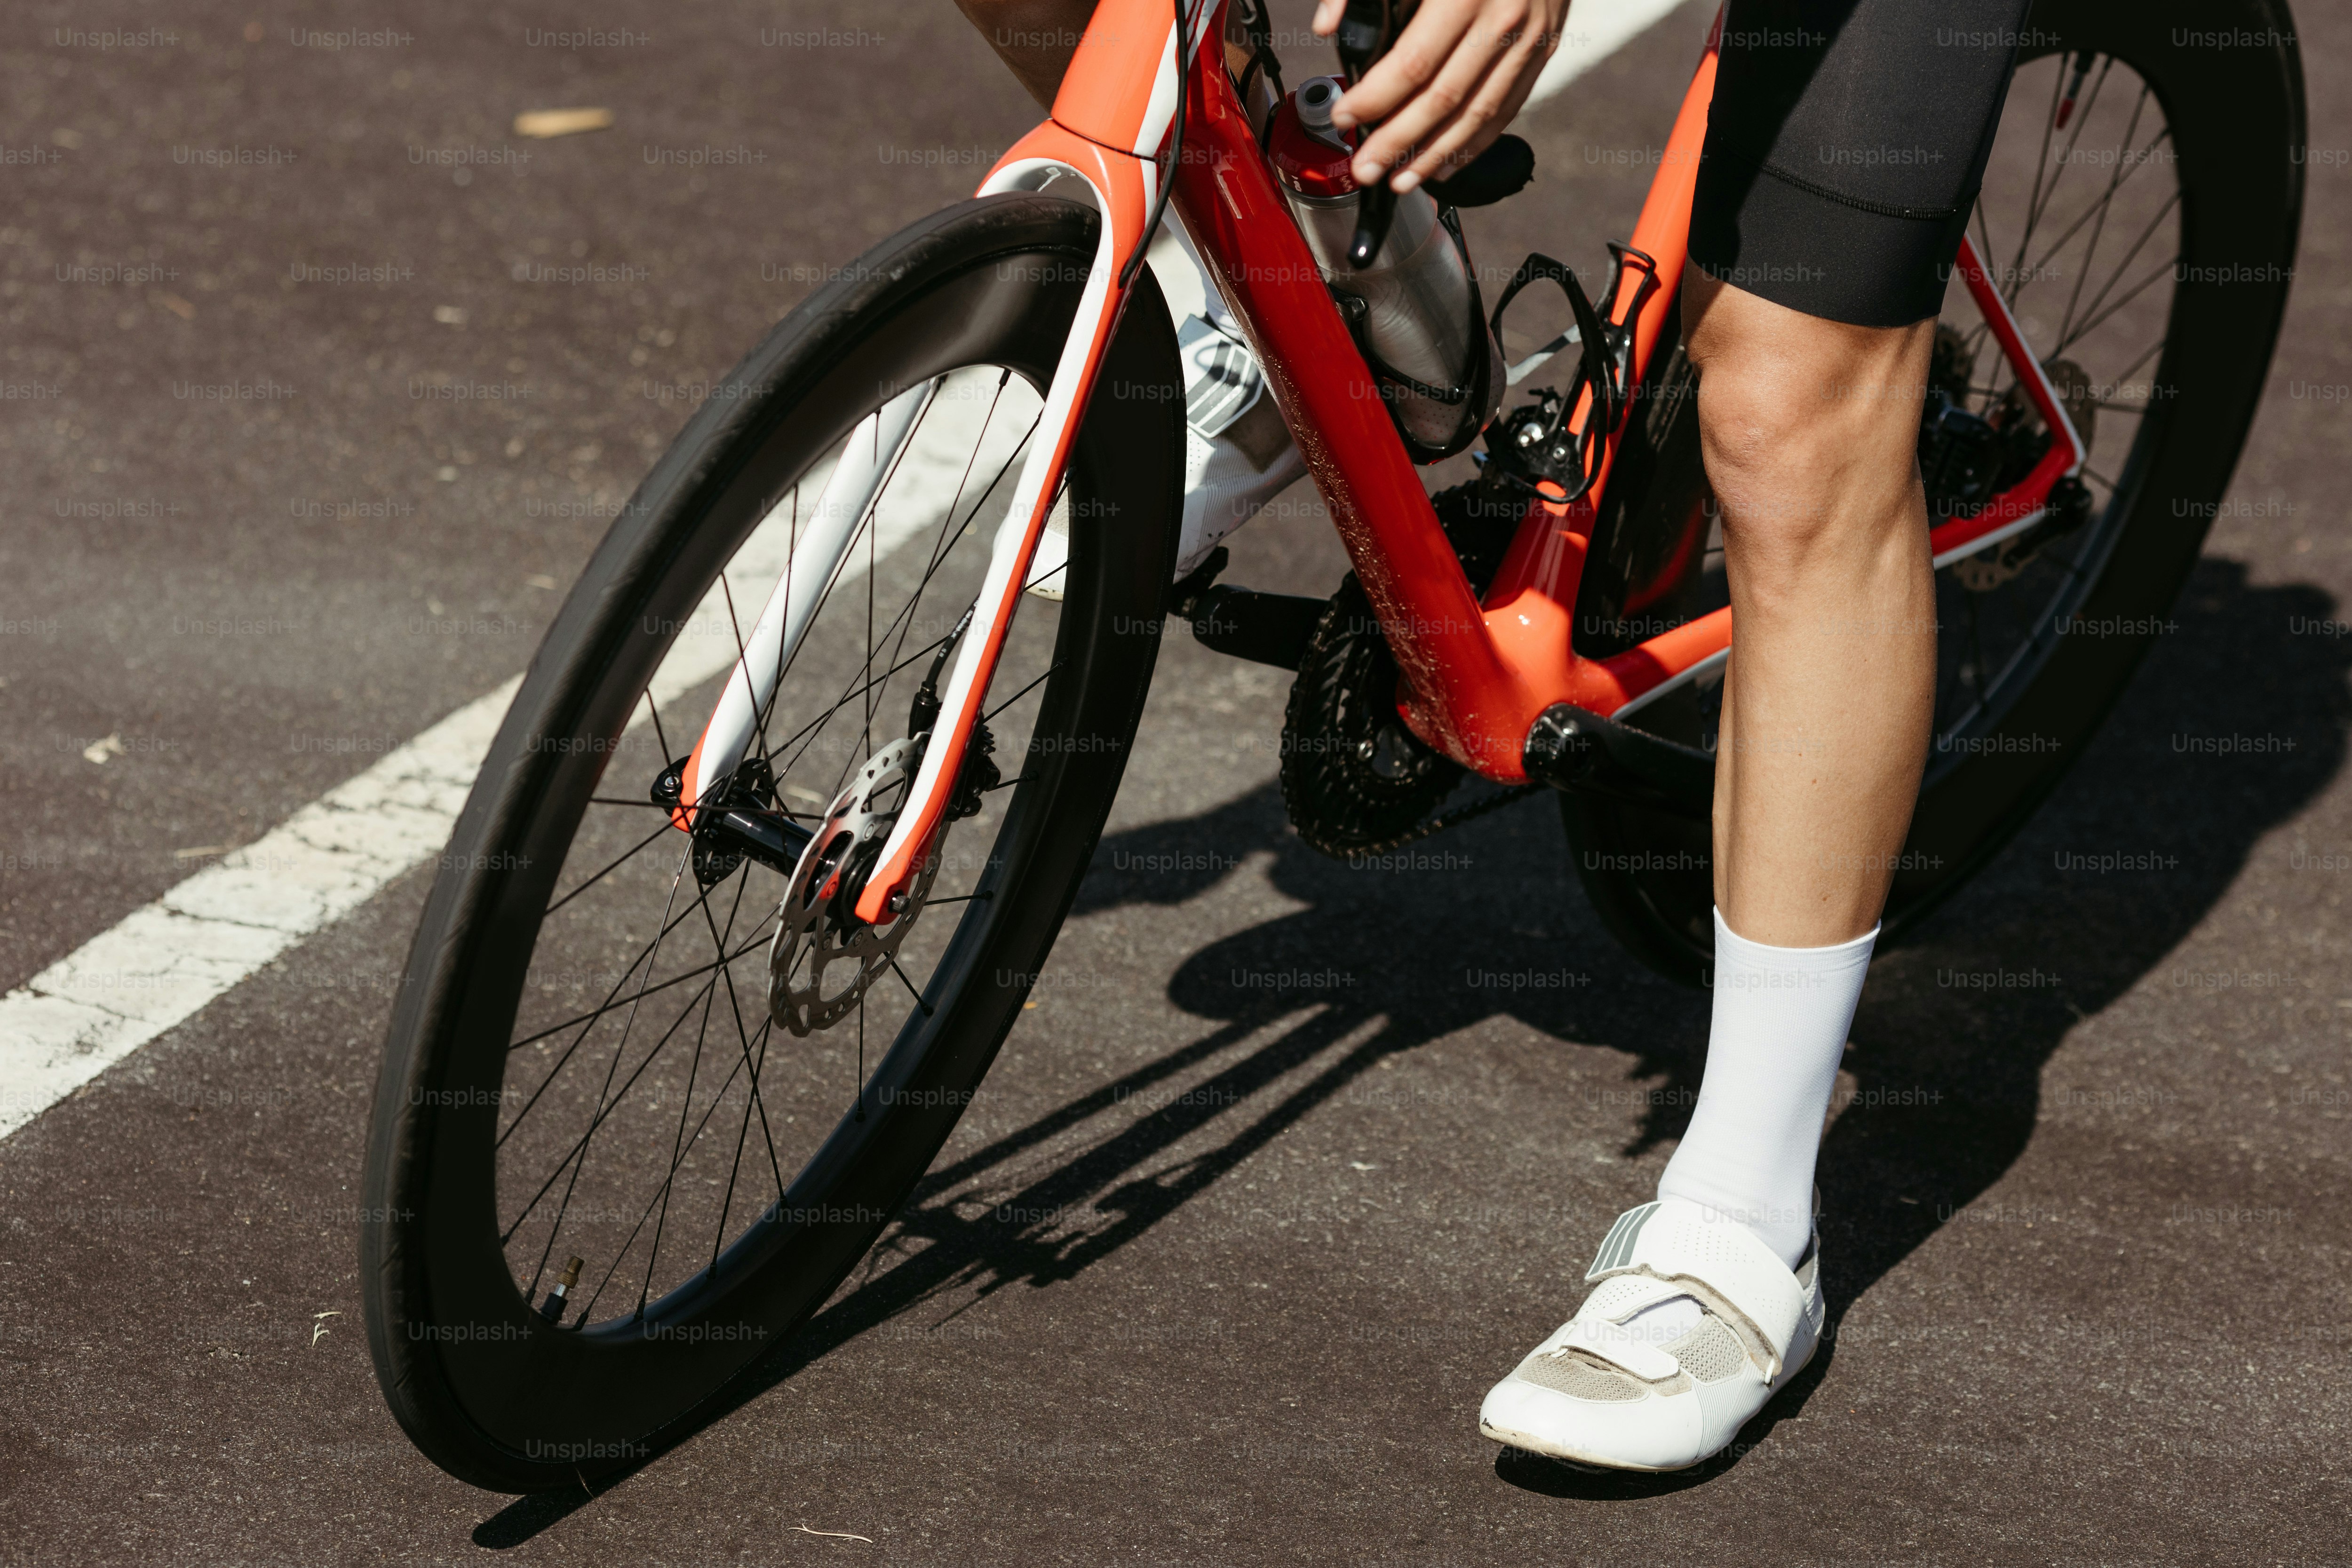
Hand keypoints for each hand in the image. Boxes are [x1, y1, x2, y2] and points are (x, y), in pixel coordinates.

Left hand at [1313, 0, 1568, 192]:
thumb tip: (1326, 25)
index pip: (1412, 64)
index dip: (1374, 98)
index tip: (1345, 117)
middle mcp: (1503, 19)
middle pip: (1443, 99)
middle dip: (1398, 142)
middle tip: (1365, 168)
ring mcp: (1530, 38)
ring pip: (1477, 114)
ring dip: (1435, 156)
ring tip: (1400, 181)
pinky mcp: (1545, 49)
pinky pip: (1507, 108)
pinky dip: (1475, 143)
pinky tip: (1446, 165)